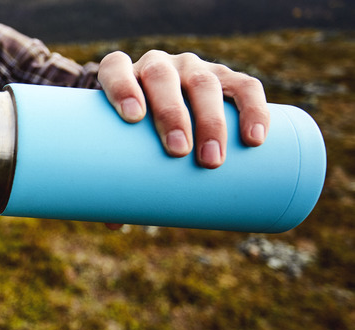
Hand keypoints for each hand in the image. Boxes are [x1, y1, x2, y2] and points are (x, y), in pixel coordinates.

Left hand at [98, 50, 269, 168]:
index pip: (116, 68)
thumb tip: (114, 223)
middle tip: (178, 152)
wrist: (167, 112)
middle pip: (163, 78)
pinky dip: (254, 109)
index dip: (121, 86)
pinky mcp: (228, 78)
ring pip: (204, 84)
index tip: (132, 118)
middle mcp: (158, 65)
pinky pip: (245, 86)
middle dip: (172, 114)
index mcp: (124, 74)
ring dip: (211, 121)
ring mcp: (193, 69)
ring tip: (212, 160)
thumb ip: (114, 181)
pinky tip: (256, 136)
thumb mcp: (123, 153)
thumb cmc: (136, 138)